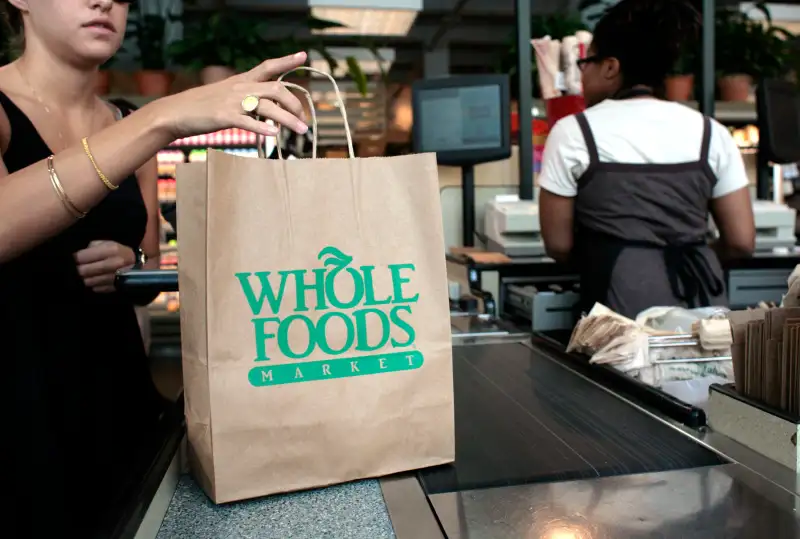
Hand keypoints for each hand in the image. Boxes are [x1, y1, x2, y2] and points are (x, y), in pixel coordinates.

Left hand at [74, 240, 135, 292]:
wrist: (136, 264)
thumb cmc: (118, 252)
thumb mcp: (107, 243)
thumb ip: (92, 247)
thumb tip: (78, 256)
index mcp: (112, 249)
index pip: (83, 256)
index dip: (76, 258)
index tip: (74, 259)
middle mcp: (115, 263)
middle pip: (85, 270)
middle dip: (79, 270)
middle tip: (78, 268)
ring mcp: (116, 276)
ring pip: (90, 281)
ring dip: (85, 278)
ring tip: (86, 275)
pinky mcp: (116, 287)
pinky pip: (97, 288)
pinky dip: (94, 285)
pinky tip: (96, 281)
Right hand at [152, 52, 309, 139]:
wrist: (175, 112)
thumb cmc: (203, 106)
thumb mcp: (227, 94)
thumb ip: (248, 97)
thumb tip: (269, 108)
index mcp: (241, 80)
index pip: (268, 66)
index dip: (286, 60)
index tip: (303, 55)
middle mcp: (240, 87)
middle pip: (276, 88)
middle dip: (295, 103)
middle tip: (304, 119)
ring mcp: (232, 102)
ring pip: (268, 106)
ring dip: (288, 119)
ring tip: (301, 130)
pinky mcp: (224, 117)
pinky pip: (247, 121)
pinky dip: (262, 127)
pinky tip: (274, 134)